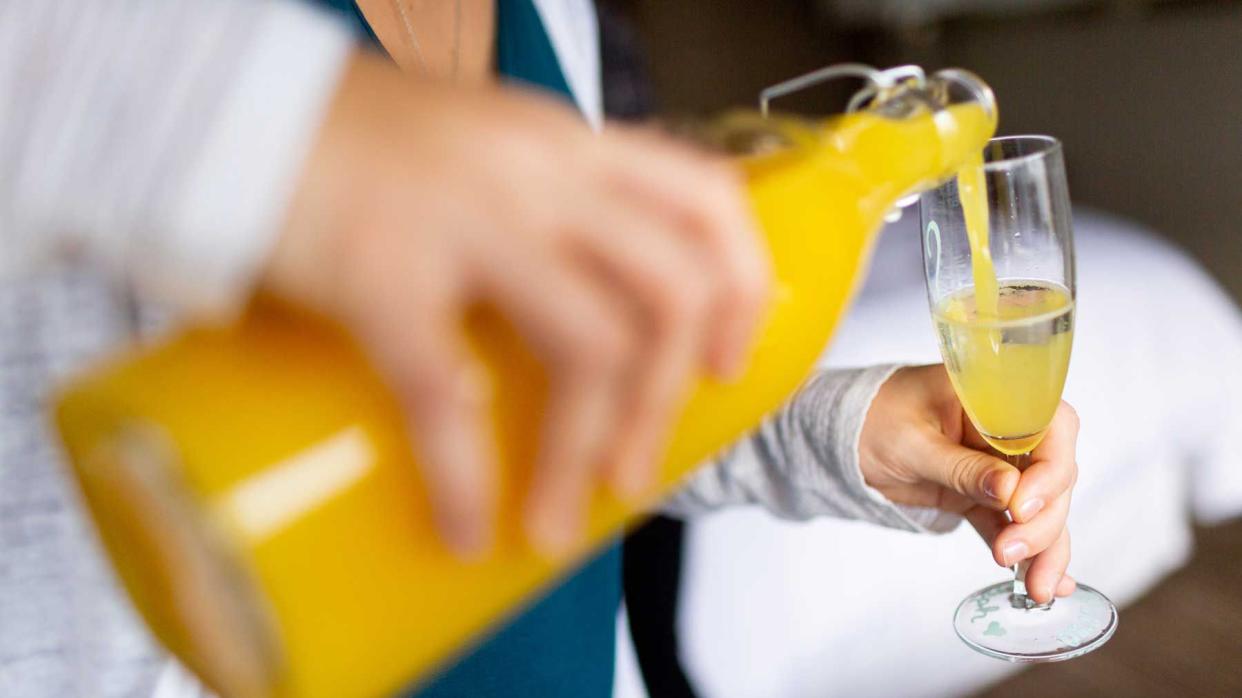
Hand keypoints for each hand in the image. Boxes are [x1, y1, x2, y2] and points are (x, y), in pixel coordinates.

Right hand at [265, 53, 771, 556]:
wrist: (234, 113)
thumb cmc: (352, 141)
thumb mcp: (482, 148)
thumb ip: (541, 207)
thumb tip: (582, 309)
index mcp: (565, 147)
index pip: (704, 199)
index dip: (738, 287)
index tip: (723, 358)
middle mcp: (536, 176)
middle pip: (665, 291)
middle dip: (666, 400)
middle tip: (639, 468)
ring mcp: (466, 219)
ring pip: (587, 346)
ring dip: (588, 451)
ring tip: (561, 516)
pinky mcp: (383, 270)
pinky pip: (446, 391)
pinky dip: (465, 476)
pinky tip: (464, 523)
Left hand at [859, 364, 1079, 603]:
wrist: (845, 439)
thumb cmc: (873, 421)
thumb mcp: (911, 444)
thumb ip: (960, 467)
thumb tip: (1010, 489)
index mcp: (993, 399)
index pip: (1050, 425)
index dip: (1050, 469)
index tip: (1022, 506)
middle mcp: (1007, 431)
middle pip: (1052, 474)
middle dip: (1044, 520)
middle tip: (1013, 552)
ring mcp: (999, 466)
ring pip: (1040, 506)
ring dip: (1044, 547)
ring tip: (1039, 588)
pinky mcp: (985, 496)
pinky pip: (1014, 524)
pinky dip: (1028, 553)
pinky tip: (1043, 582)